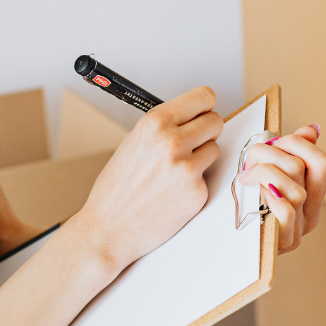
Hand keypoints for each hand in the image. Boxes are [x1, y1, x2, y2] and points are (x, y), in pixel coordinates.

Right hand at [68, 86, 223, 270]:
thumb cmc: (116, 189)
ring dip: (201, 158)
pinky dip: (194, 184)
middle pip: (216, 121)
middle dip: (206, 131)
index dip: (205, 106)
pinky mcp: (197, 192)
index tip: (203, 112)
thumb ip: (164, 127)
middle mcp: (172, 142)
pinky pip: (208, 177)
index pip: (203, 97)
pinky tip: (173, 193)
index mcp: (154, 123)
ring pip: (215, 149)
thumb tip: (192, 117)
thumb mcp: (133, 143)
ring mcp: (187, 168)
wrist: (108, 229)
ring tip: (175, 171)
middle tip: (192, 143)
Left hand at [237, 123, 325, 252]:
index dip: (298, 143)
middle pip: (304, 169)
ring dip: (263, 172)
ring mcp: (298, 232)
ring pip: (294, 188)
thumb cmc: (246, 211)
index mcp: (312, 198)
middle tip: (250, 158)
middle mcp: (310, 216)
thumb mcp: (268, 177)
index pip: (323, 163)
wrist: (229, 252)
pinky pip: (286, 212)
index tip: (274, 141)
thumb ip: (289, 155)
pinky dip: (269, 195)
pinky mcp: (282, 244)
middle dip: (271, 152)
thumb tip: (313, 129)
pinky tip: (251, 189)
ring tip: (245, 175)